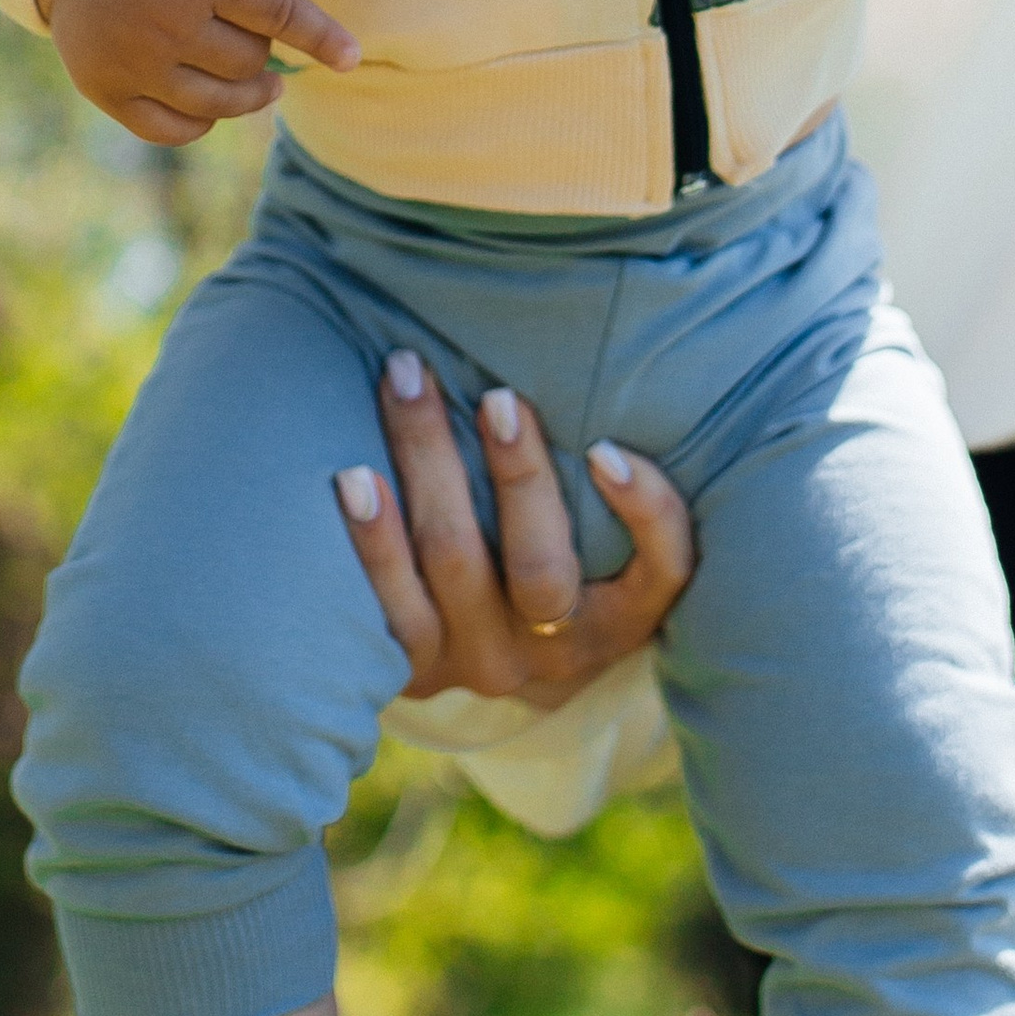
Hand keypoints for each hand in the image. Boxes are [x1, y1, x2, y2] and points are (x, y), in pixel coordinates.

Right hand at [34, 0, 356, 146]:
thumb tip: (306, 32)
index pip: (279, 14)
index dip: (321, 38)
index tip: (351, 58)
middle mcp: (168, 21)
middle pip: (250, 64)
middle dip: (261, 52)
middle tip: (252, 36)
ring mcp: (134, 61)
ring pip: (219, 104)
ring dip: (247, 96)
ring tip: (260, 86)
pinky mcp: (107, 89)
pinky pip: (175, 129)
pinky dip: (201, 121)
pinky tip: (209, 102)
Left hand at [336, 351, 694, 703]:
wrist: (472, 641)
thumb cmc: (551, 544)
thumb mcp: (599, 531)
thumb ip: (606, 468)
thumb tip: (595, 350)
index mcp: (621, 617)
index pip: (663, 572)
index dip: (646, 516)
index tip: (605, 450)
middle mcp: (554, 648)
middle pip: (540, 569)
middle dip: (517, 475)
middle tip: (496, 396)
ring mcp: (480, 659)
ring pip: (456, 564)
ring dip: (429, 468)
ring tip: (407, 389)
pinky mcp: (416, 665)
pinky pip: (390, 608)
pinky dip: (372, 541)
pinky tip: (351, 477)